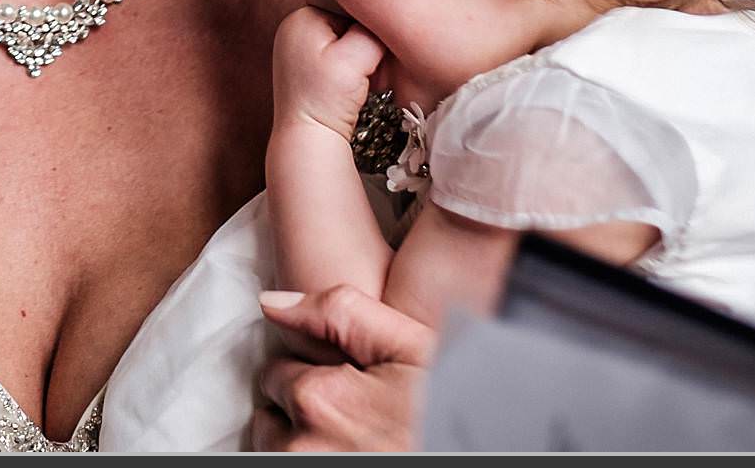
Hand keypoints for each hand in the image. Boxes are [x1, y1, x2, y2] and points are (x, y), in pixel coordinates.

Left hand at [251, 286, 436, 451]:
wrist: (483, 446)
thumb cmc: (453, 408)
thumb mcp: (412, 349)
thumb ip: (339, 314)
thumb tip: (272, 302)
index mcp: (321, 397)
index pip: (276, 372)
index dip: (312, 373)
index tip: (345, 383)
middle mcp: (306, 444)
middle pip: (271, 415)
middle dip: (301, 407)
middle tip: (352, 415)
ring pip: (276, 449)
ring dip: (301, 441)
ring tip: (351, 438)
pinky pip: (286, 463)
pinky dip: (309, 455)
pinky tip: (349, 450)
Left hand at [272, 6, 384, 140]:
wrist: (308, 138)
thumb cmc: (327, 99)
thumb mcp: (356, 58)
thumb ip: (373, 32)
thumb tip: (384, 20)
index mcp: (300, 17)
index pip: (348, 5)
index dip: (369, 24)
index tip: (378, 47)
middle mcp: (293, 27)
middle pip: (344, 21)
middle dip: (362, 40)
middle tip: (372, 63)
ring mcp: (296, 47)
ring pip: (343, 38)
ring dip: (357, 54)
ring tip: (362, 75)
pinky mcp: (303, 66)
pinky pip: (335, 54)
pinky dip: (348, 65)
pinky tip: (352, 82)